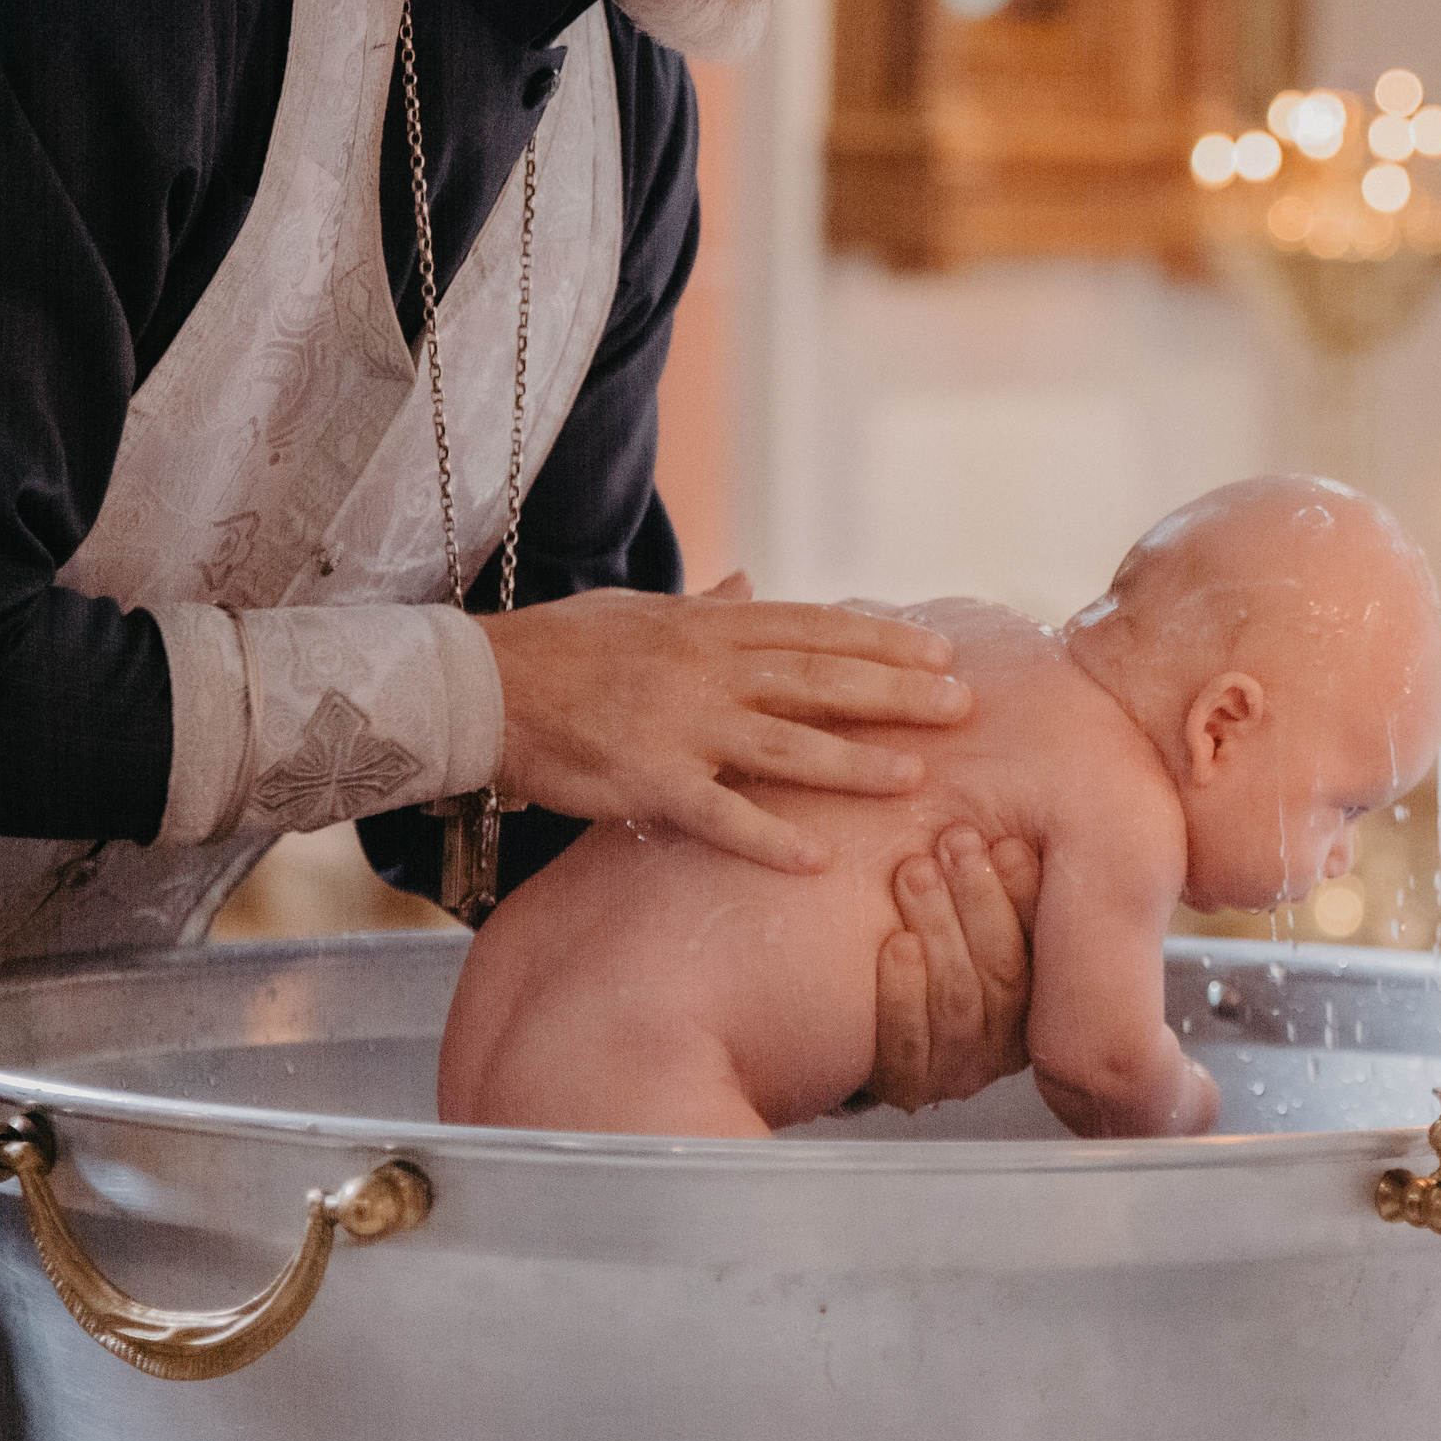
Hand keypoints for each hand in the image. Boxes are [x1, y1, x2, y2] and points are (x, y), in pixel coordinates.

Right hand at [480, 572, 969, 874]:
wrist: (478, 685)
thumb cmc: (561, 647)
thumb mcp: (640, 611)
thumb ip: (706, 605)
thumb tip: (753, 579)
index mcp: (708, 627)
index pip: (813, 628)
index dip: (880, 642)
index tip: (940, 653)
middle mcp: (704, 669)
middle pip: (817, 679)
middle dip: (894, 694)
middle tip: (962, 707)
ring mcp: (677, 726)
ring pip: (783, 744)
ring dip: (852, 762)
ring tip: (915, 779)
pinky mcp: (644, 781)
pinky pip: (717, 815)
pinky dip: (768, 837)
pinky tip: (818, 860)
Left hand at [869, 828, 1037, 1109]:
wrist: (866, 1024)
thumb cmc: (934, 942)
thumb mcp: (972, 910)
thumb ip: (996, 874)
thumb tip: (1016, 819)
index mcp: (1039, 996)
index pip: (1044, 947)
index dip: (1025, 894)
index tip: (1006, 844)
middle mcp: (1009, 1040)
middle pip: (1004, 972)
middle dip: (978, 899)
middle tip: (955, 842)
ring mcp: (961, 1069)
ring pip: (959, 1001)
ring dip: (940, 929)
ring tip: (915, 873)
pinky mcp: (909, 1084)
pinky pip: (909, 1045)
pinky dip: (903, 992)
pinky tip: (896, 946)